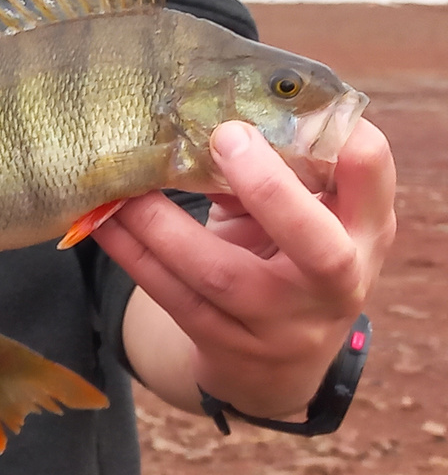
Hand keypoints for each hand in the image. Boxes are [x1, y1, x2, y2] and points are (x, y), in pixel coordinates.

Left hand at [94, 119, 395, 417]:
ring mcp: (281, 323)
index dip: (346, 142)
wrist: (274, 365)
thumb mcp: (302, 219)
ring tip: (124, 182)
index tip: (294, 109)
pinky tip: (103, 221)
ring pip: (218, 273)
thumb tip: (203, 119)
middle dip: (268, 188)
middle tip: (224, 136)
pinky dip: (132, 253)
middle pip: (316, 245)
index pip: (372, 177)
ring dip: (161, 222)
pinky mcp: (226, 344)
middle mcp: (335, 282)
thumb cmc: (287, 259)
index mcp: (364, 230)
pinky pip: (170, 295)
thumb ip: (273, 175)